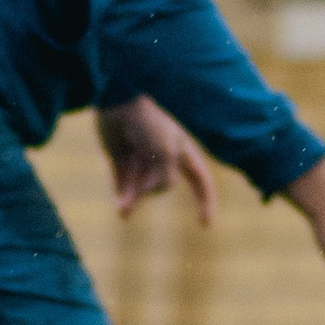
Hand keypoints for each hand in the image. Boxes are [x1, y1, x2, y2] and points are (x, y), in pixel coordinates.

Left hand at [96, 96, 217, 223]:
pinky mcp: (120, 159)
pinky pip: (123, 185)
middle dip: (152, 191)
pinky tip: (121, 209)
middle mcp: (163, 157)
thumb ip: (164, 179)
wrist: (118, 100)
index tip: (205, 225)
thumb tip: (145, 196)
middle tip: (142, 185)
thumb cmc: (149, 121)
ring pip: (140, 189)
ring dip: (134, 200)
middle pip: (162, 186)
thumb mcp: (167, 152)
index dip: (206, 201)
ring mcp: (140, 158)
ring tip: (123, 211)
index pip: (201, 180)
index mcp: (183, 150)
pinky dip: (122, 197)